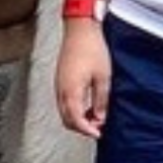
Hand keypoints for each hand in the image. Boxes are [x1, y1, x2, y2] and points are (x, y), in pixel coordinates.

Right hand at [55, 22, 110, 138]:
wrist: (80, 28)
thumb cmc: (92, 48)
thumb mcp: (103, 76)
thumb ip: (101, 100)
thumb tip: (100, 117)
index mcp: (71, 91)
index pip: (76, 121)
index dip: (87, 130)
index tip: (99, 134)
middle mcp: (61, 90)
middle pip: (67, 119)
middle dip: (82, 127)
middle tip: (97, 127)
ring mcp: (59, 84)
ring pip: (64, 111)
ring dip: (78, 118)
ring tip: (95, 116)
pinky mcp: (60, 78)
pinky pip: (64, 101)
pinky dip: (74, 108)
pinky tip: (87, 104)